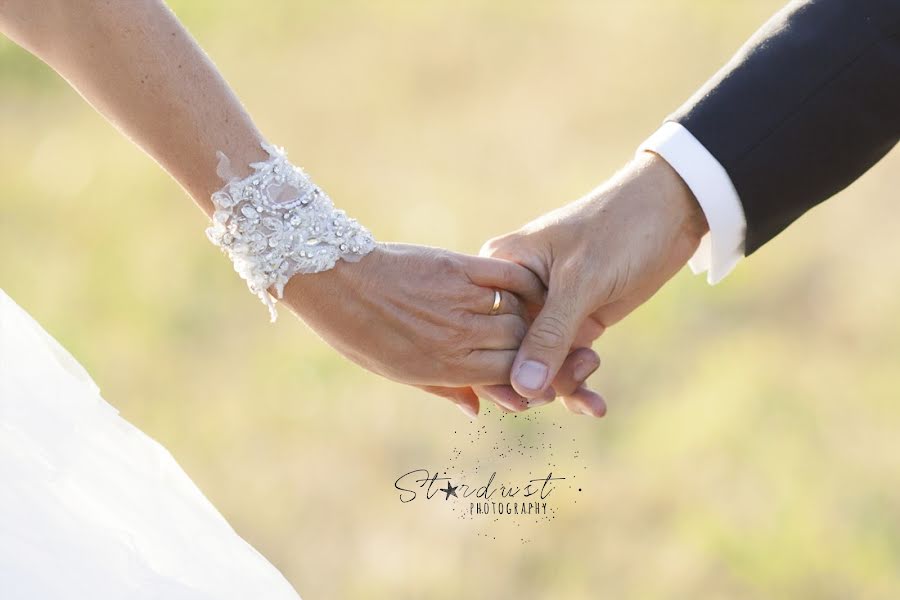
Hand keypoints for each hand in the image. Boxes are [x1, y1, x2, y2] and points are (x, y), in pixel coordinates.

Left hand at [279, 242, 593, 415]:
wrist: (336, 282)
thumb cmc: (360, 333)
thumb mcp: (399, 372)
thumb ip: (446, 390)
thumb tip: (480, 412)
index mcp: (445, 368)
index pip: (509, 378)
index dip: (530, 378)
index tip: (541, 376)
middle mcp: (459, 338)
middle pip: (522, 347)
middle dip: (539, 350)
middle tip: (552, 345)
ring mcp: (460, 302)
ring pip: (520, 314)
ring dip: (534, 316)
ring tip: (541, 316)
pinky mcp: (459, 268)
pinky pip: (508, 277)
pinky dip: (526, 282)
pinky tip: (533, 284)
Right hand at [481, 152, 708, 414]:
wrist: (672, 210)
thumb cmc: (618, 230)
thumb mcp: (581, 282)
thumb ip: (550, 336)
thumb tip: (523, 389)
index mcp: (501, 268)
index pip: (483, 330)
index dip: (494, 371)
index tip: (520, 401)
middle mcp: (517, 292)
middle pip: (508, 353)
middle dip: (535, 381)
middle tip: (564, 393)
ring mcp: (547, 308)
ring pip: (539, 364)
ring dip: (564, 383)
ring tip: (591, 382)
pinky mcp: (576, 320)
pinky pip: (565, 362)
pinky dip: (579, 384)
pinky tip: (596, 405)